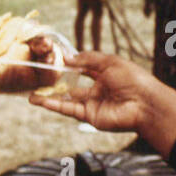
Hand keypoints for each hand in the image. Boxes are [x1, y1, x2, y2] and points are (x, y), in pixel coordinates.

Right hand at [29, 52, 175, 154]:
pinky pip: (68, 109)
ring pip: (66, 99)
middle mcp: (97, 90)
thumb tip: (68, 59)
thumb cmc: (133, 80)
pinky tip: (39, 100)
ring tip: (31, 93)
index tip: (52, 59)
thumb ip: (88, 59)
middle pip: (72, 85)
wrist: (144, 103)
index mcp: (104, 75)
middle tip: (38, 77)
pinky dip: (53, 105)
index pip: (82, 68)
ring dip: (49, 97)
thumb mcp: (109, 62)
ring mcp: (92, 104)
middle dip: (55, 82)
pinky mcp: (89, 116)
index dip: (68, 64)